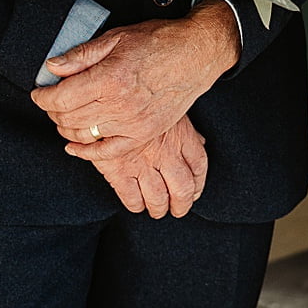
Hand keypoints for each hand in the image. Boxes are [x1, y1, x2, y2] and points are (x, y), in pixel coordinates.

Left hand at [32, 0, 239, 150]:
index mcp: (109, 78)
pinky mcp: (143, 133)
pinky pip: (108, 152)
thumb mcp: (117, 38)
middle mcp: (119, 105)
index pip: (61, 98)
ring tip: (63, 116)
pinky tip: (73, 147)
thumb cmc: (158, 41)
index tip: (38, 92)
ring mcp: (132, 123)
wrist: (196, 55)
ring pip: (84, 135)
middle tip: (51, 100)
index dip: (43, 97)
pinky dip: (86, 152)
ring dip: (66, 128)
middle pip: (69, 118)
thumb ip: (82, 55)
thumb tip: (52, 67)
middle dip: (52, 111)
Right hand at [67, 114, 207, 218]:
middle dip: (181, 204)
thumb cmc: (140, 100)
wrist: (107, 97)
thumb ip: (185, 129)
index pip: (199, 166)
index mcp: (181, 136)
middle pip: (182, 189)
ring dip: (159, 209)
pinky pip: (132, 198)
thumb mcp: (168, 109)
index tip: (194, 192)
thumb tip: (200, 142)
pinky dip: (136, 205)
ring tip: (157, 210)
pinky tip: (136, 204)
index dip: (198, 184)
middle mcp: (166, 153)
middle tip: (177, 209)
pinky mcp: (119, 171)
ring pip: (158, 198)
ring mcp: (142, 163)